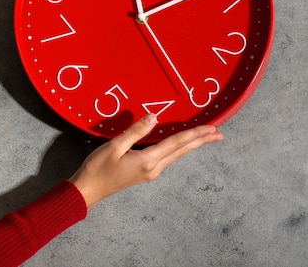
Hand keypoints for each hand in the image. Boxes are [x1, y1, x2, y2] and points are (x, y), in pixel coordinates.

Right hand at [69, 113, 222, 208]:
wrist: (88, 190)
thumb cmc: (97, 168)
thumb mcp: (114, 146)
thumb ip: (135, 131)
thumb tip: (154, 117)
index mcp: (148, 161)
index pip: (176, 144)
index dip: (194, 134)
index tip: (211, 128)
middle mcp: (154, 168)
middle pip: (181, 151)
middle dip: (201, 142)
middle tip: (219, 134)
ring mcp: (150, 173)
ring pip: (176, 155)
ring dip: (191, 145)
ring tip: (205, 138)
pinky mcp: (145, 173)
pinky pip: (167, 158)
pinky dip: (178, 149)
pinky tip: (180, 146)